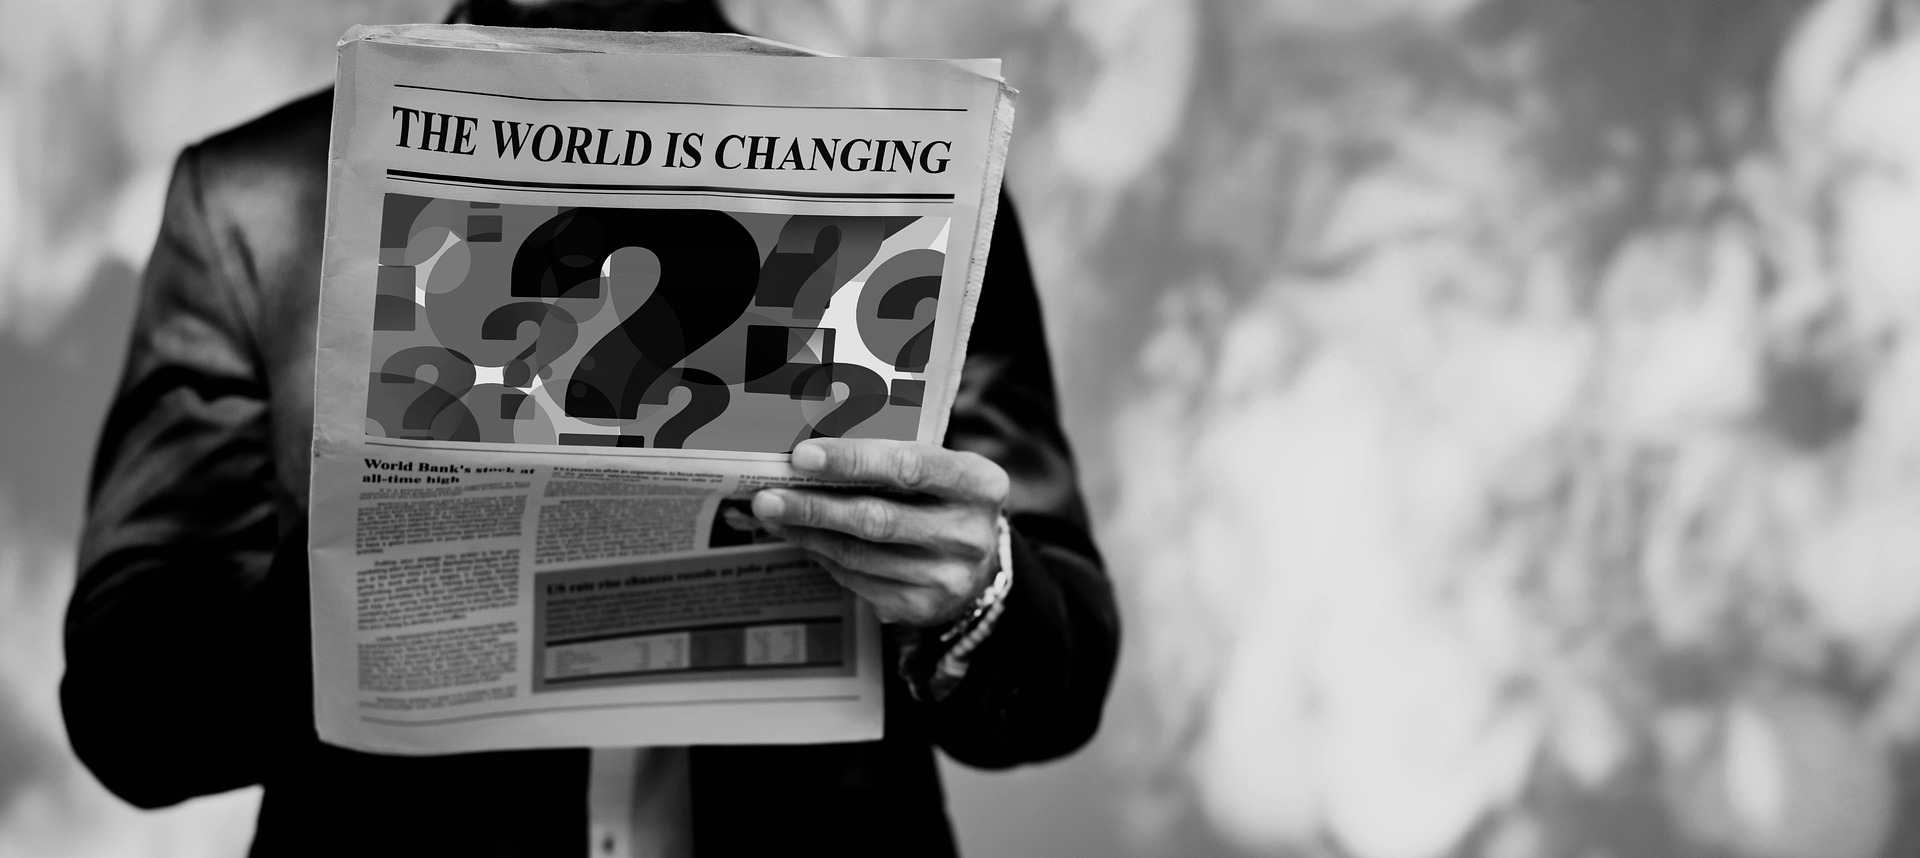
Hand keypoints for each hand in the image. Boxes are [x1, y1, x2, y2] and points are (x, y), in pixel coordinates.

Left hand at [752, 438, 1007, 626]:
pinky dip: (823, 557)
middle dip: (815, 505)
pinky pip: (858, 580)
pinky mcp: (922, 607)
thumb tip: (809, 451)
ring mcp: (947, 577)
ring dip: (808, 534)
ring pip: (860, 555)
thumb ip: (892, 456)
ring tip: (773, 514)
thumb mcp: (940, 469)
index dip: (853, 460)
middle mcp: (969, 534)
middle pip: (878, 519)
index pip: (910, 466)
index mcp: (979, 483)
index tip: (803, 455)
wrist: (981, 566)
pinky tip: (803, 538)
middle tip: (768, 495)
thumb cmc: (945, 500)